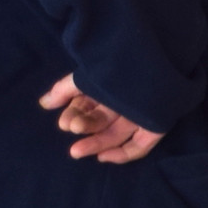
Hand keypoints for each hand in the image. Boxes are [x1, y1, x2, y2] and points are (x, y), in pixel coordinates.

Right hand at [39, 74, 163, 163]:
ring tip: (77, 150)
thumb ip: (66, 88)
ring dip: (96, 144)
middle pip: (100, 122)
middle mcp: (122, 104)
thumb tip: (44, 104)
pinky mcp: (156, 126)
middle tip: (72, 130)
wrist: (163, 50)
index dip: (75, 115)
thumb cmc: (122, 62)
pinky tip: (103, 157)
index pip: (87, 107)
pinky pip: (140, 146)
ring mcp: (140, 116)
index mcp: (106, 90)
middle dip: (84, 128)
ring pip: (116, 135)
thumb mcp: (90, 74)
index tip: (65, 121)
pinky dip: (122, 154)